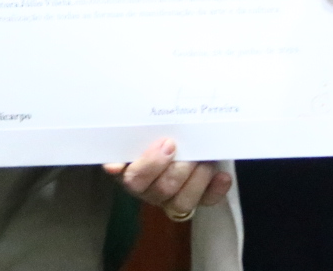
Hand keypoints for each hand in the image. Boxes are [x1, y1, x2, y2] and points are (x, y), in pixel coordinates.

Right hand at [103, 138, 229, 221]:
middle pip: (160, 190)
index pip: (134, 179)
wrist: (178, 136)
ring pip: (182, 202)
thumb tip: (111, 163)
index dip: (148, 167)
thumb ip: (131, 136)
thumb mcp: (140, 130)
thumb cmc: (153, 131)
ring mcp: (173, 198)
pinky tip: (222, 176)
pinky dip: (215, 190)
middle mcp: (150, 190)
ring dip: (196, 179)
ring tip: (203, 160)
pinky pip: (206, 202)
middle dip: (174, 169)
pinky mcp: (196, 200)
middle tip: (180, 146)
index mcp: (131, 173)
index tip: (166, 145)